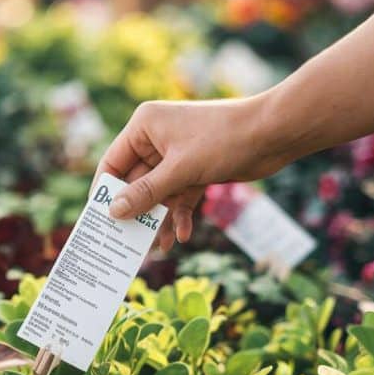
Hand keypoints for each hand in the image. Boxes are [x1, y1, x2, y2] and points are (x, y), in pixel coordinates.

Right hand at [94, 96, 288, 250]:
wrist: (274, 133)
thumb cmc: (224, 140)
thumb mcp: (180, 170)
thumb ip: (145, 192)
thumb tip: (114, 211)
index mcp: (145, 126)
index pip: (113, 163)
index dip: (105, 192)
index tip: (99, 222)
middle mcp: (156, 139)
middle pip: (135, 183)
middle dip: (136, 213)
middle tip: (127, 243)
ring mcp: (177, 155)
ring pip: (158, 194)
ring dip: (159, 219)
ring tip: (157, 248)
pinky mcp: (196, 170)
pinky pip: (179, 197)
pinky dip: (179, 215)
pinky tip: (182, 235)